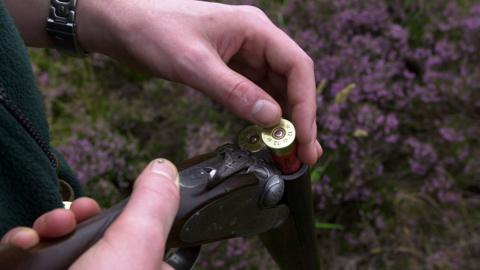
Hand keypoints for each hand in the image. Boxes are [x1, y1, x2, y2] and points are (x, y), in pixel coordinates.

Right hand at [2, 159, 179, 269]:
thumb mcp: (138, 246)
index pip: (132, 233)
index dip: (117, 214)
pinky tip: (24, 244)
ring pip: (53, 240)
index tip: (105, 203)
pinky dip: (18, 244)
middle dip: (74, 217)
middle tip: (73, 215)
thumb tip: (166, 169)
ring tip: (48, 230)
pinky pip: (22, 255)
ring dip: (46, 226)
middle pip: (87, 233)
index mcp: (139, 267)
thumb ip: (153, 205)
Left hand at [77, 0, 322, 164]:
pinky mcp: (230, 68)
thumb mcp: (193, 64)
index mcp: (254, 29)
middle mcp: (255, 40)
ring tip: (293, 152)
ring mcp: (243, 54)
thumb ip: (233, 91)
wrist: (122, 24)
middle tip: (305, 153)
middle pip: (291, 80)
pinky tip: (267, 135)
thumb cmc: (153, 31)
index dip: (306, 104)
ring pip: (275, 89)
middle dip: (300, 117)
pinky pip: (255, 93)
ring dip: (285, 120)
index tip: (304, 137)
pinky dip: (263, 115)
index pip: (296, 66)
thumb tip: (272, 118)